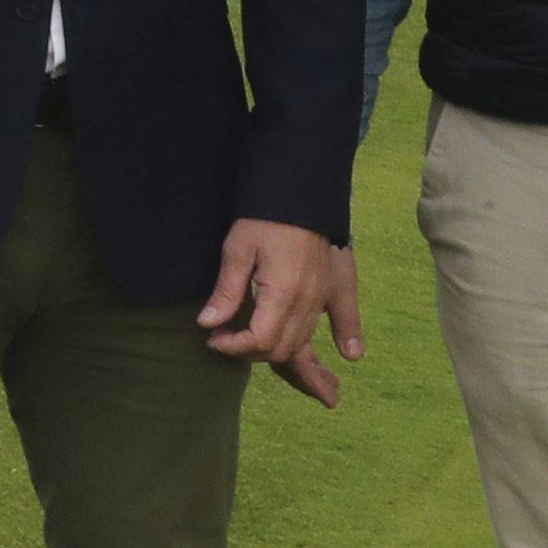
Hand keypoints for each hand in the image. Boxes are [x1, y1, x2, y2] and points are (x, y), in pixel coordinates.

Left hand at [200, 221, 361, 407]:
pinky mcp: (332, 290)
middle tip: (224, 336)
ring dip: (274, 349)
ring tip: (246, 335)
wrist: (300, 195)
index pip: (260, 341)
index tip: (213, 337)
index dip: (232, 346)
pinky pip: (335, 325)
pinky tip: (339, 352)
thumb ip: (226, 291)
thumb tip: (208, 323)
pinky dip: (332, 340)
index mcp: (283, 293)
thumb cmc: (265, 220)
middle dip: (248, 351)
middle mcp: (308, 302)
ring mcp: (323, 298)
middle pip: (281, 350)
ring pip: (300, 343)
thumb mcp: (238, 250)